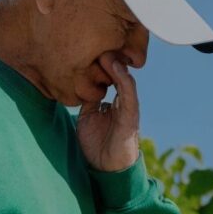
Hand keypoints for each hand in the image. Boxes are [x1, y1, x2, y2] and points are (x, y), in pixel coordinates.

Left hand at [76, 51, 141, 173]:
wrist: (105, 170)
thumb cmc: (96, 146)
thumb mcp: (86, 118)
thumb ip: (88, 103)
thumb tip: (81, 86)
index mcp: (113, 102)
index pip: (110, 77)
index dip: (102, 63)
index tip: (89, 48)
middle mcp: (123, 103)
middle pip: (118, 76)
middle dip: (110, 59)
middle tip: (98, 44)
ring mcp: (128, 109)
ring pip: (125, 81)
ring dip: (117, 66)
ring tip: (107, 51)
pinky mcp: (131, 117)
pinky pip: (129, 95)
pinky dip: (124, 80)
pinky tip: (116, 67)